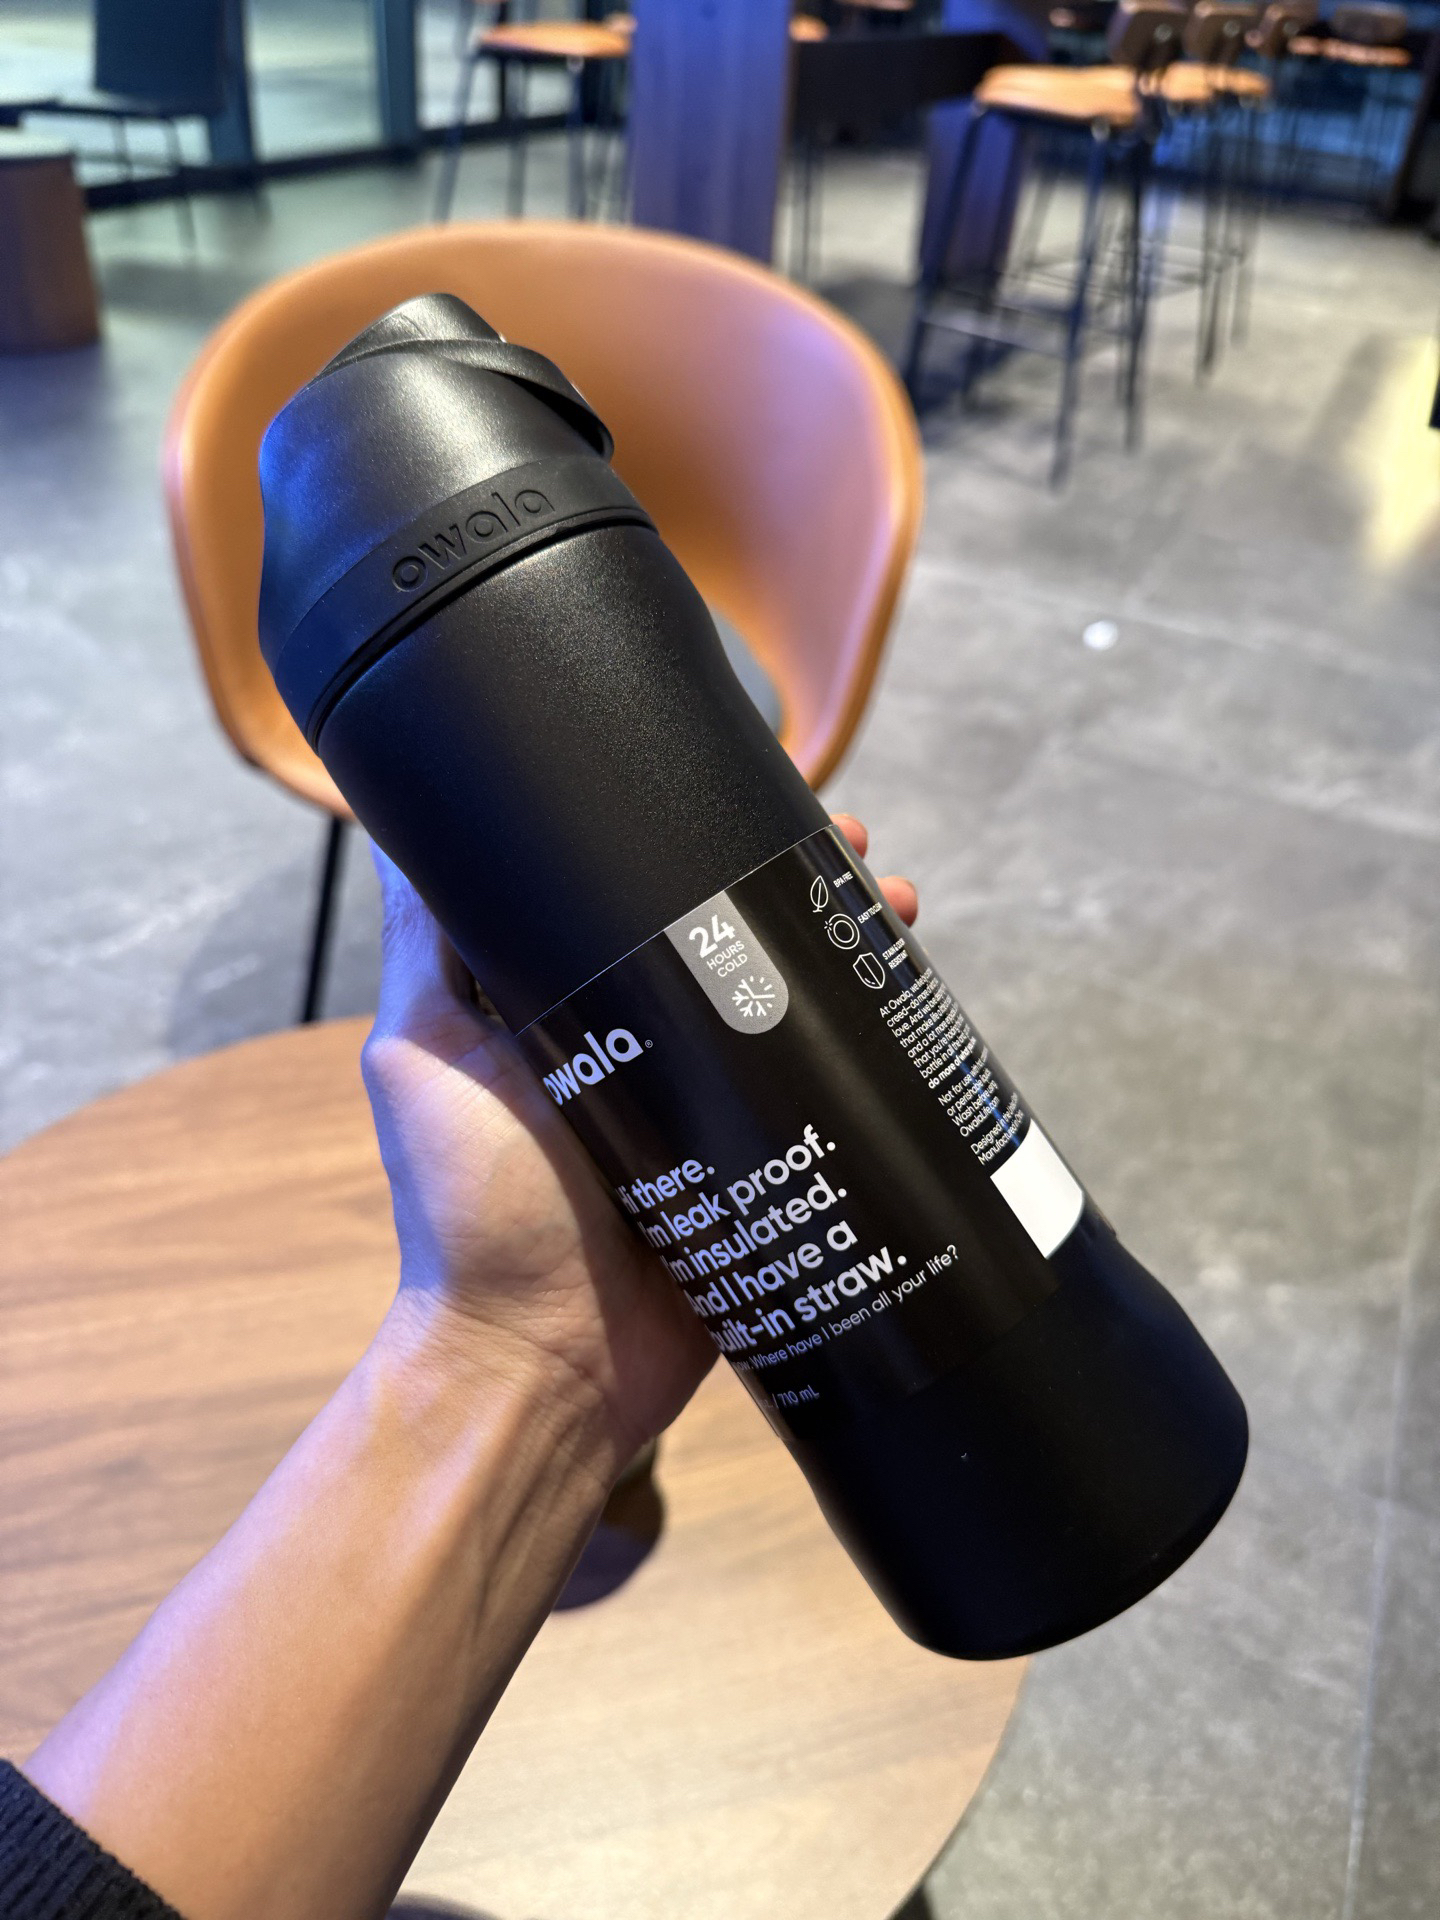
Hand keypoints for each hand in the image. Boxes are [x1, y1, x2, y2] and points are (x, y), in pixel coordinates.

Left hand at [362, 815, 918, 1472]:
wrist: (547, 1367)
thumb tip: (402, 810)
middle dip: (805, 885)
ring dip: (853, 949)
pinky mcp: (767, 1170)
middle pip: (742, 941)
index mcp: (580, 1008)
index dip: (710, 842)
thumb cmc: (474, 1212)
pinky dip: (873, 1046)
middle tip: (859, 852)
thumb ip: (427, 945)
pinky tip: (912, 1000)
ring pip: (798, 1007)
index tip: (762, 792)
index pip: (655, 895)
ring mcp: (716, 1108)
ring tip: (898, 909)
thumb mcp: (425, 1054)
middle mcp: (652, 1046)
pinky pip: (830, 1097)